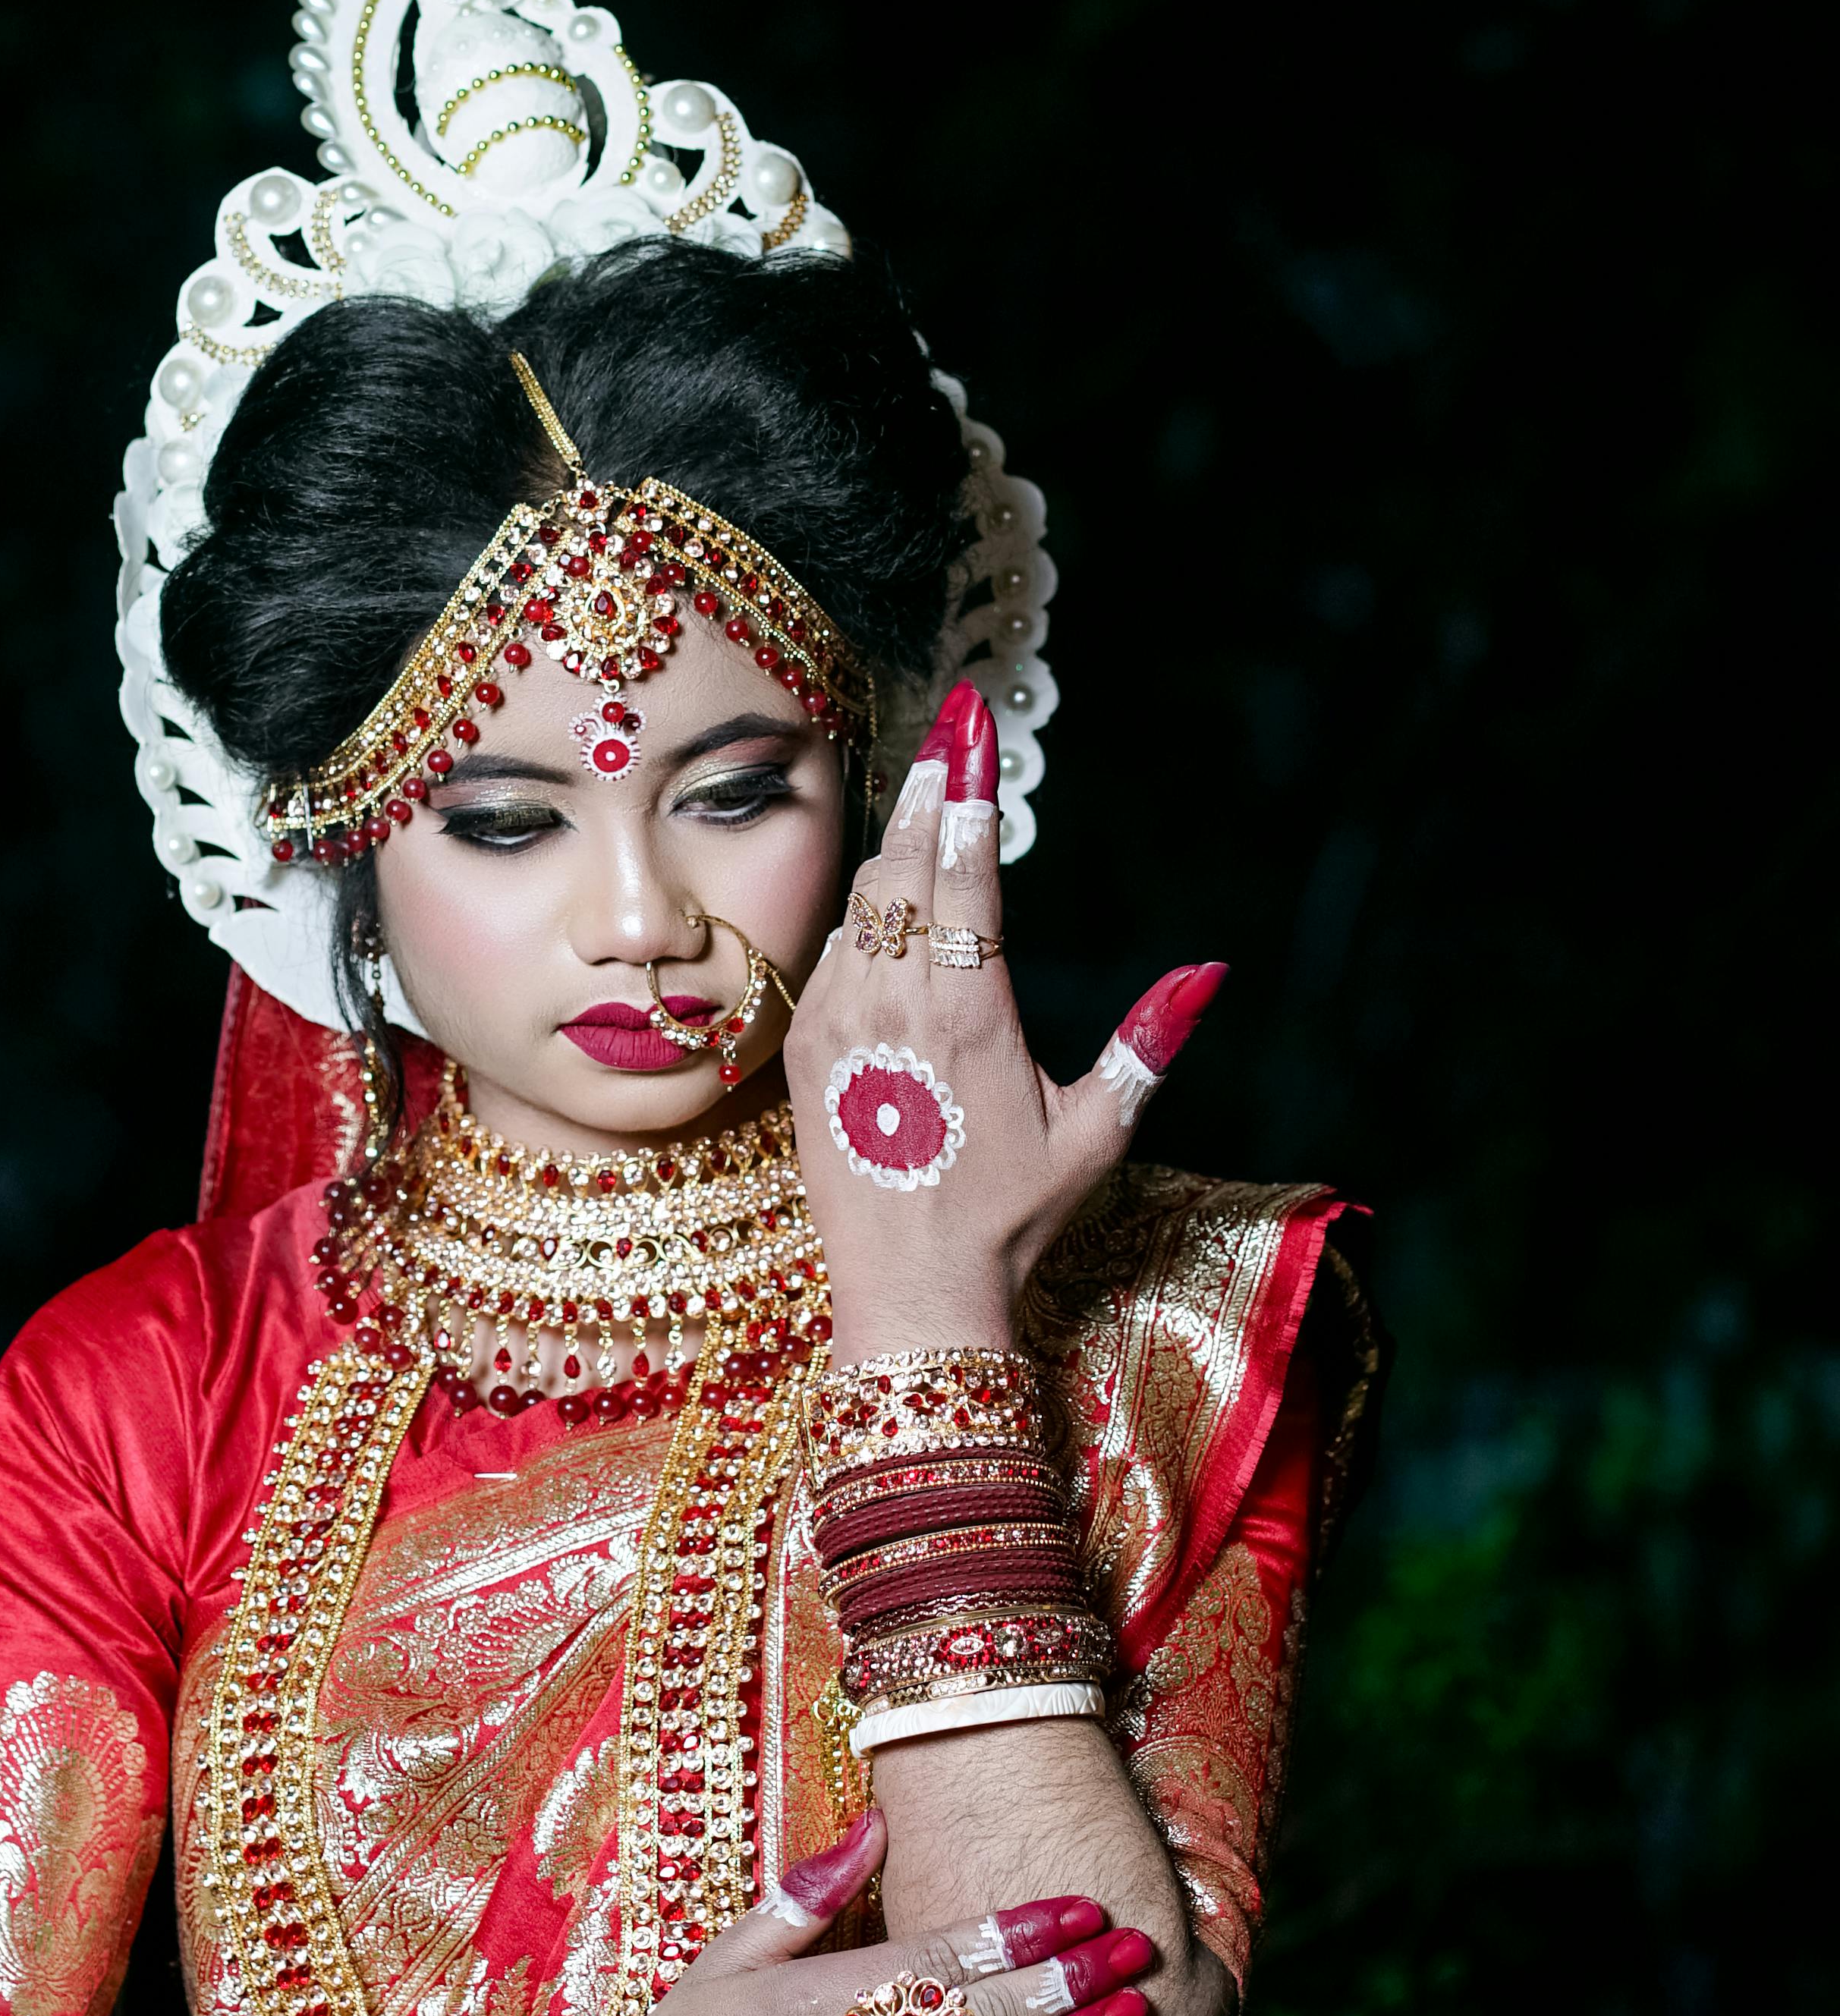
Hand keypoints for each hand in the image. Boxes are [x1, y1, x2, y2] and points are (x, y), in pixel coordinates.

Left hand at [786, 680, 1224, 1352]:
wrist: (911, 1287)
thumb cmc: (1012, 1215)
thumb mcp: (1098, 1133)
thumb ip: (1150, 1042)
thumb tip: (1210, 972)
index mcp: (969, 1012)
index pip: (965, 870)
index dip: (970, 790)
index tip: (973, 727)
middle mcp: (893, 1003)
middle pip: (905, 862)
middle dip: (932, 791)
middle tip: (951, 731)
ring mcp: (838, 1020)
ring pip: (862, 900)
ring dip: (899, 850)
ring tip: (932, 803)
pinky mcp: (804, 1045)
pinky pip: (832, 950)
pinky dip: (865, 916)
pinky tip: (893, 907)